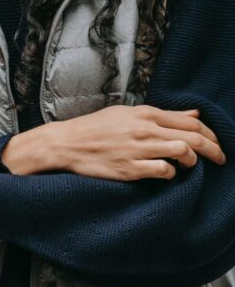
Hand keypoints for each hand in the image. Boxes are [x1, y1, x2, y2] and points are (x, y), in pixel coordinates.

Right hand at [2, 105, 224, 180]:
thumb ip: (163, 114)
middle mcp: (144, 130)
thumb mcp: (128, 113)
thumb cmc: (96, 128)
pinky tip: (165, 173)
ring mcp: (137, 150)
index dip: (210, 133)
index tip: (216, 143)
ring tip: (189, 166)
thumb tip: (195, 112)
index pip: (191, 121)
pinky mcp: (129, 169)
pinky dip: (171, 173)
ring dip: (192, 161)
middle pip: (193, 138)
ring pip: (182, 153)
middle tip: (220, 159)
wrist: (66, 144)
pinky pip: (163, 171)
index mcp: (145, 113)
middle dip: (213, 150)